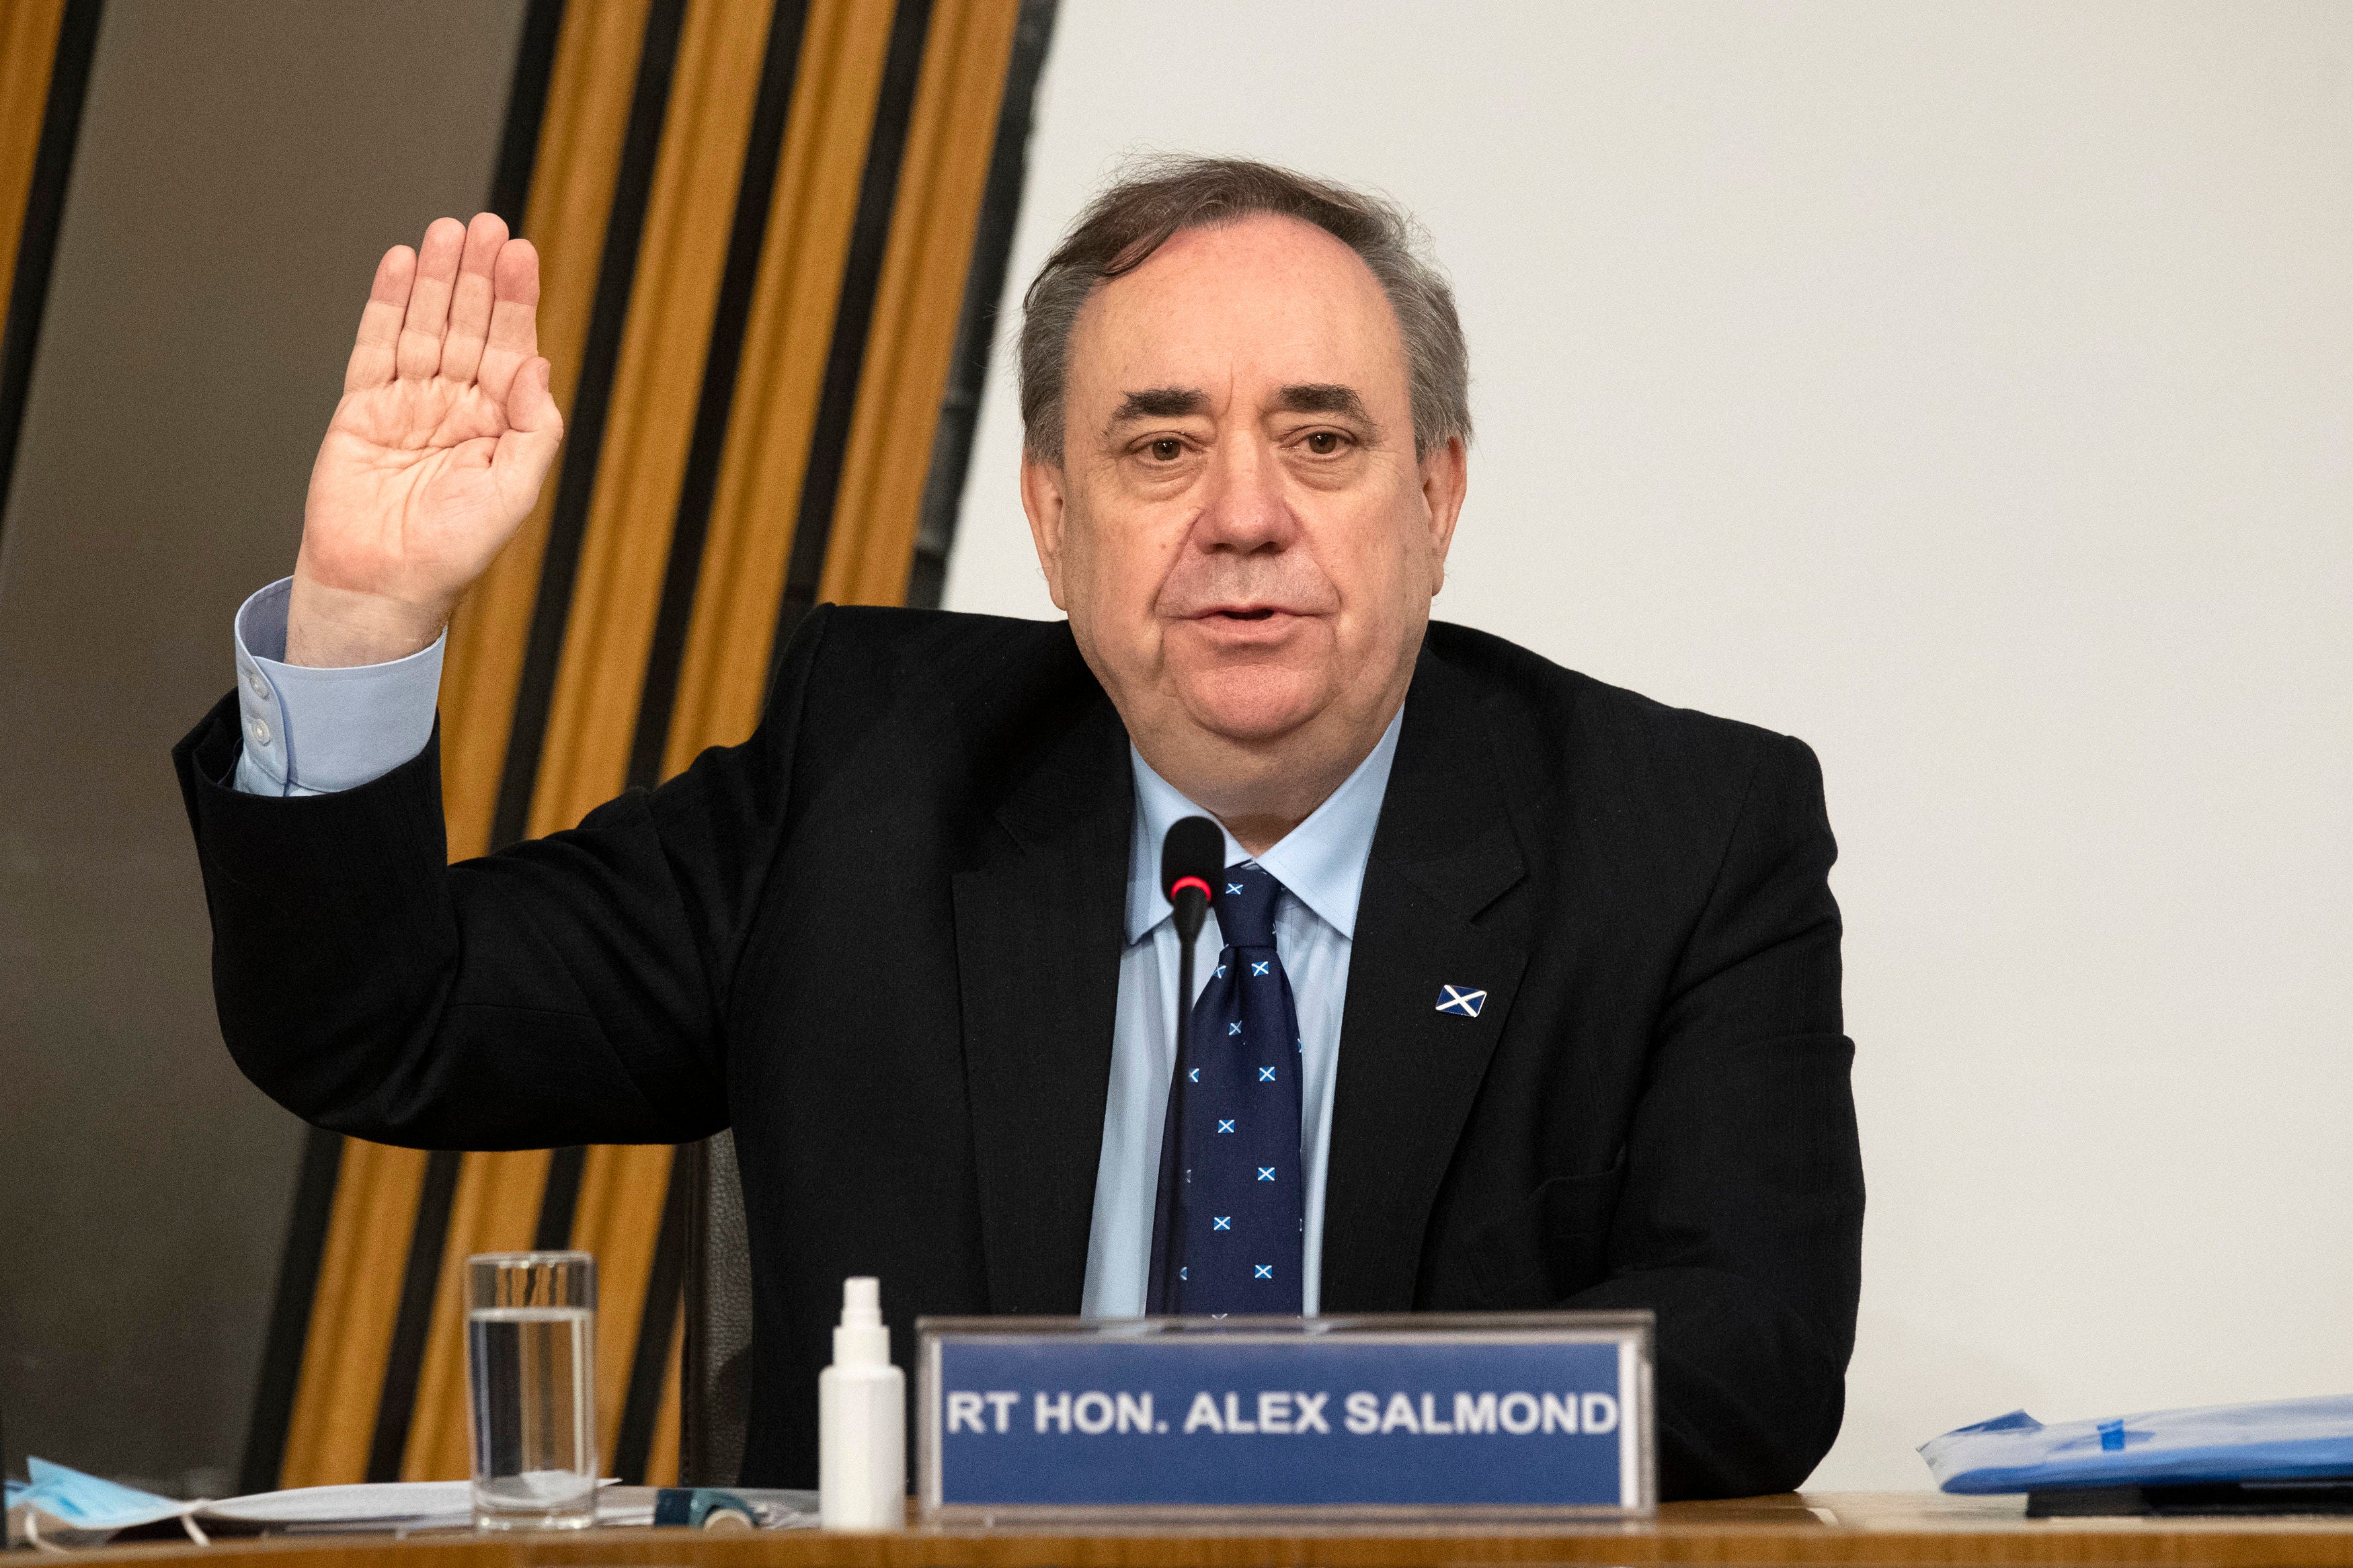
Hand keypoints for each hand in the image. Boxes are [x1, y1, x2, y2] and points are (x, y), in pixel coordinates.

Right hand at [287, 213, 561, 665]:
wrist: (382, 584)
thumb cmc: (452, 552)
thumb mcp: (514, 493)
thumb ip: (534, 429)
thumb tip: (538, 364)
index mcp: (498, 425)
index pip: (510, 347)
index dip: (515, 299)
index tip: (521, 253)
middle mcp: (455, 406)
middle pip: (468, 325)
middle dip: (478, 275)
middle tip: (487, 224)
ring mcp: (408, 402)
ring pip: (424, 325)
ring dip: (436, 278)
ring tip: (448, 230)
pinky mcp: (361, 407)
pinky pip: (375, 345)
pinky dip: (387, 304)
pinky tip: (402, 265)